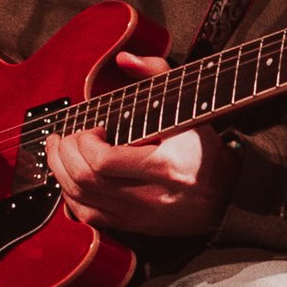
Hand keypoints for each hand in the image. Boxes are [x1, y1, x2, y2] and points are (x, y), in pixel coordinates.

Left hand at [46, 49, 238, 239]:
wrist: (227, 196)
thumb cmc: (205, 151)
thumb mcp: (190, 108)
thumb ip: (158, 76)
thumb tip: (125, 58)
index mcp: (165, 169)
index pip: (104, 162)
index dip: (85, 142)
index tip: (92, 128)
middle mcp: (149, 199)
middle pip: (85, 181)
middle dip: (65, 154)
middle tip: (66, 136)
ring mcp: (139, 218)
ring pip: (80, 201)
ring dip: (60, 173)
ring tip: (59, 150)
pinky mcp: (133, 228)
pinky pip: (88, 217)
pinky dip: (70, 195)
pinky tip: (69, 177)